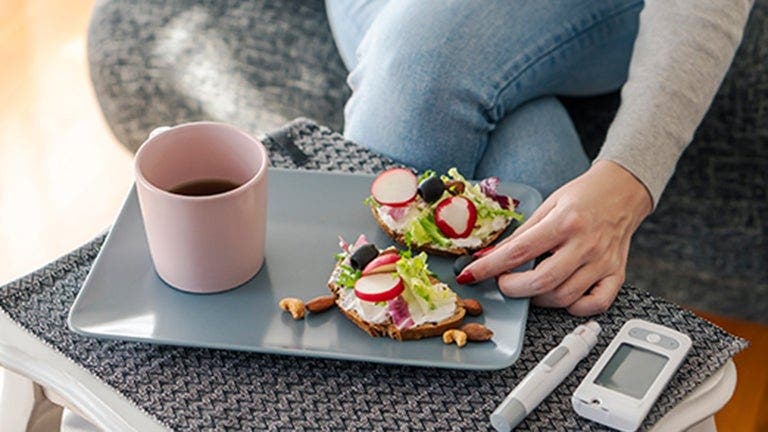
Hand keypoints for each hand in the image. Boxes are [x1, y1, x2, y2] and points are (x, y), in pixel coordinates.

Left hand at [457, 160, 651, 315]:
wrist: (623, 190)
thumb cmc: (583, 196)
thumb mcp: (548, 205)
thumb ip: (522, 234)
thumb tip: (492, 256)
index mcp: (565, 222)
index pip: (518, 251)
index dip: (489, 267)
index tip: (470, 275)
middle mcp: (585, 244)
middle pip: (541, 281)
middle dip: (512, 288)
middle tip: (504, 282)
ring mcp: (602, 262)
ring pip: (564, 297)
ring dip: (538, 299)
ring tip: (529, 286)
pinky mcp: (616, 274)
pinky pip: (595, 305)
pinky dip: (574, 307)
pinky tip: (561, 295)